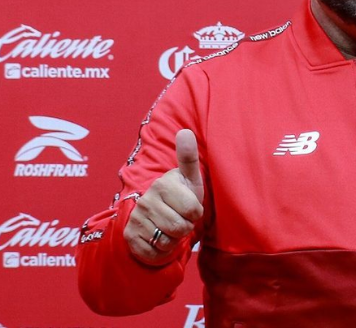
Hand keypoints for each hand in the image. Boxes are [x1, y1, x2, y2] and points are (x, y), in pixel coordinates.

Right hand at [124, 129, 204, 263]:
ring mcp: (136, 219)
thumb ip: (188, 157)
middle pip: (181, 227)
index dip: (196, 212)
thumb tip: (185, 131)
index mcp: (162, 184)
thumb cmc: (180, 196)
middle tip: (179, 218)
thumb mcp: (189, 179)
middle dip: (185, 227)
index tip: (189, 206)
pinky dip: (162, 251)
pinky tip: (158, 239)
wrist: (158, 218)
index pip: (193, 210)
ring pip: (168, 241)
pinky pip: (155, 253)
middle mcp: (146, 200)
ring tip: (169, 227)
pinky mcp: (130, 238)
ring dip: (174, 239)